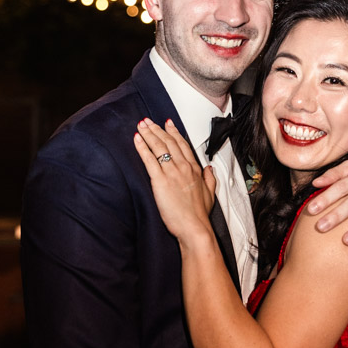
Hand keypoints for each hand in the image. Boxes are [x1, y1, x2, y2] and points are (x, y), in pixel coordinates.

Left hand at [134, 118, 215, 239]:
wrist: (194, 227)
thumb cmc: (199, 214)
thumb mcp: (210, 193)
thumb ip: (210, 178)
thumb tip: (210, 169)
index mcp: (194, 169)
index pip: (182, 144)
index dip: (173, 132)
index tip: (167, 123)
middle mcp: (183, 167)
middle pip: (168, 142)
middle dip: (157, 129)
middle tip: (148, 120)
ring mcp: (171, 172)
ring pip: (158, 147)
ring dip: (148, 133)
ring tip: (141, 125)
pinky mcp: (160, 180)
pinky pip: (149, 159)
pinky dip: (142, 147)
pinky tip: (137, 139)